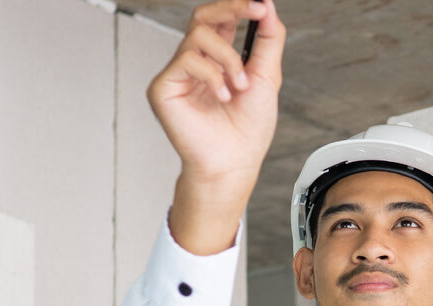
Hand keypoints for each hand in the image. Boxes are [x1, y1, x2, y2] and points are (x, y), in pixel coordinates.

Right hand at [147, 0, 285, 253]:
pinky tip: (222, 96)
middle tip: (254, 11)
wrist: (234, 163)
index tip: (261, 5)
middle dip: (231, 9)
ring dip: (229, 57)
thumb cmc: (247, 129)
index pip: (222, 19)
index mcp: (218, 58)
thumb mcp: (266, 78)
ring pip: (199, 36)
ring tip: (240, 85)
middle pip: (203, 16)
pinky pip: (187, 60)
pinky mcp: (163, 87)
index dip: (239, 6)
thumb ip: (268, 41)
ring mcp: (178, 73)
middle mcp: (196, 62)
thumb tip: (268, 6)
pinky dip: (212, 74)